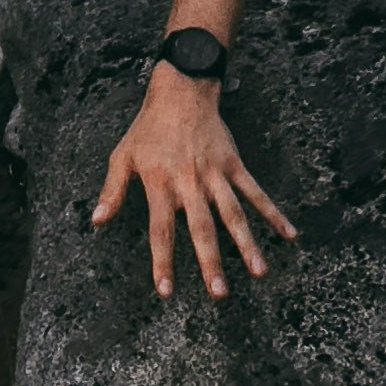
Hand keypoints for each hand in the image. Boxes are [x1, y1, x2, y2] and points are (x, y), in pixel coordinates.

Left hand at [92, 64, 296, 300]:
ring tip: (259, 272)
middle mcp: (189, 183)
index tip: (166, 290)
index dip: (163, 261)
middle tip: (219, 293)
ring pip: (234, 214)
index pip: (161, 230)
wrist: (181, 92)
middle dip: (211, 262)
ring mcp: (215, 174)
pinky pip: (256, 192)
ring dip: (247, 244)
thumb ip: (112, 190)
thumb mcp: (123, 156)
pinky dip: (273, 213)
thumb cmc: (148, 129)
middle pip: (202, 228)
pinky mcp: (234, 165)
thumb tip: (96, 221)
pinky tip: (289, 234)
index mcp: (160, 184)